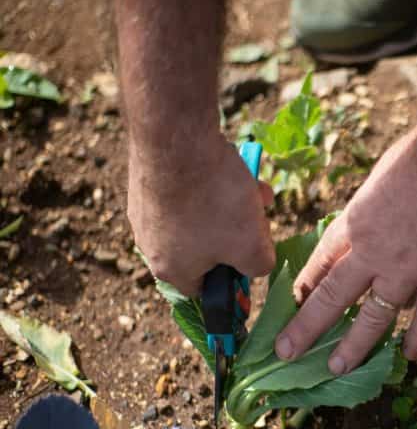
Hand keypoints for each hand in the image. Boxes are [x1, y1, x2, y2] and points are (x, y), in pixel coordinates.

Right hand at [126, 133, 274, 295]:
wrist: (176, 137)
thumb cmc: (215, 202)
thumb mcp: (252, 246)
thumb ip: (258, 267)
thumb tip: (254, 266)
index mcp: (170, 269)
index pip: (205, 290)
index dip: (233, 279)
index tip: (252, 259)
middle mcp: (149, 243)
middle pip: (206, 248)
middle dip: (238, 232)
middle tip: (259, 217)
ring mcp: (145, 208)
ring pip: (201, 215)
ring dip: (232, 204)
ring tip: (253, 188)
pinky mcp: (146, 179)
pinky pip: (187, 189)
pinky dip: (211, 182)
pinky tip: (232, 165)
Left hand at [275, 116, 416, 372]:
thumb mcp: (380, 177)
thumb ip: (372, 209)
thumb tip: (373, 227)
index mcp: (353, 223)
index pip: (319, 263)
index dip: (303, 287)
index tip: (291, 304)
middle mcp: (373, 254)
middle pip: (332, 298)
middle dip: (306, 328)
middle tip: (287, 351)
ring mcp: (408, 271)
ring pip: (374, 319)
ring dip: (353, 346)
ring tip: (336, 367)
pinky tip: (408, 354)